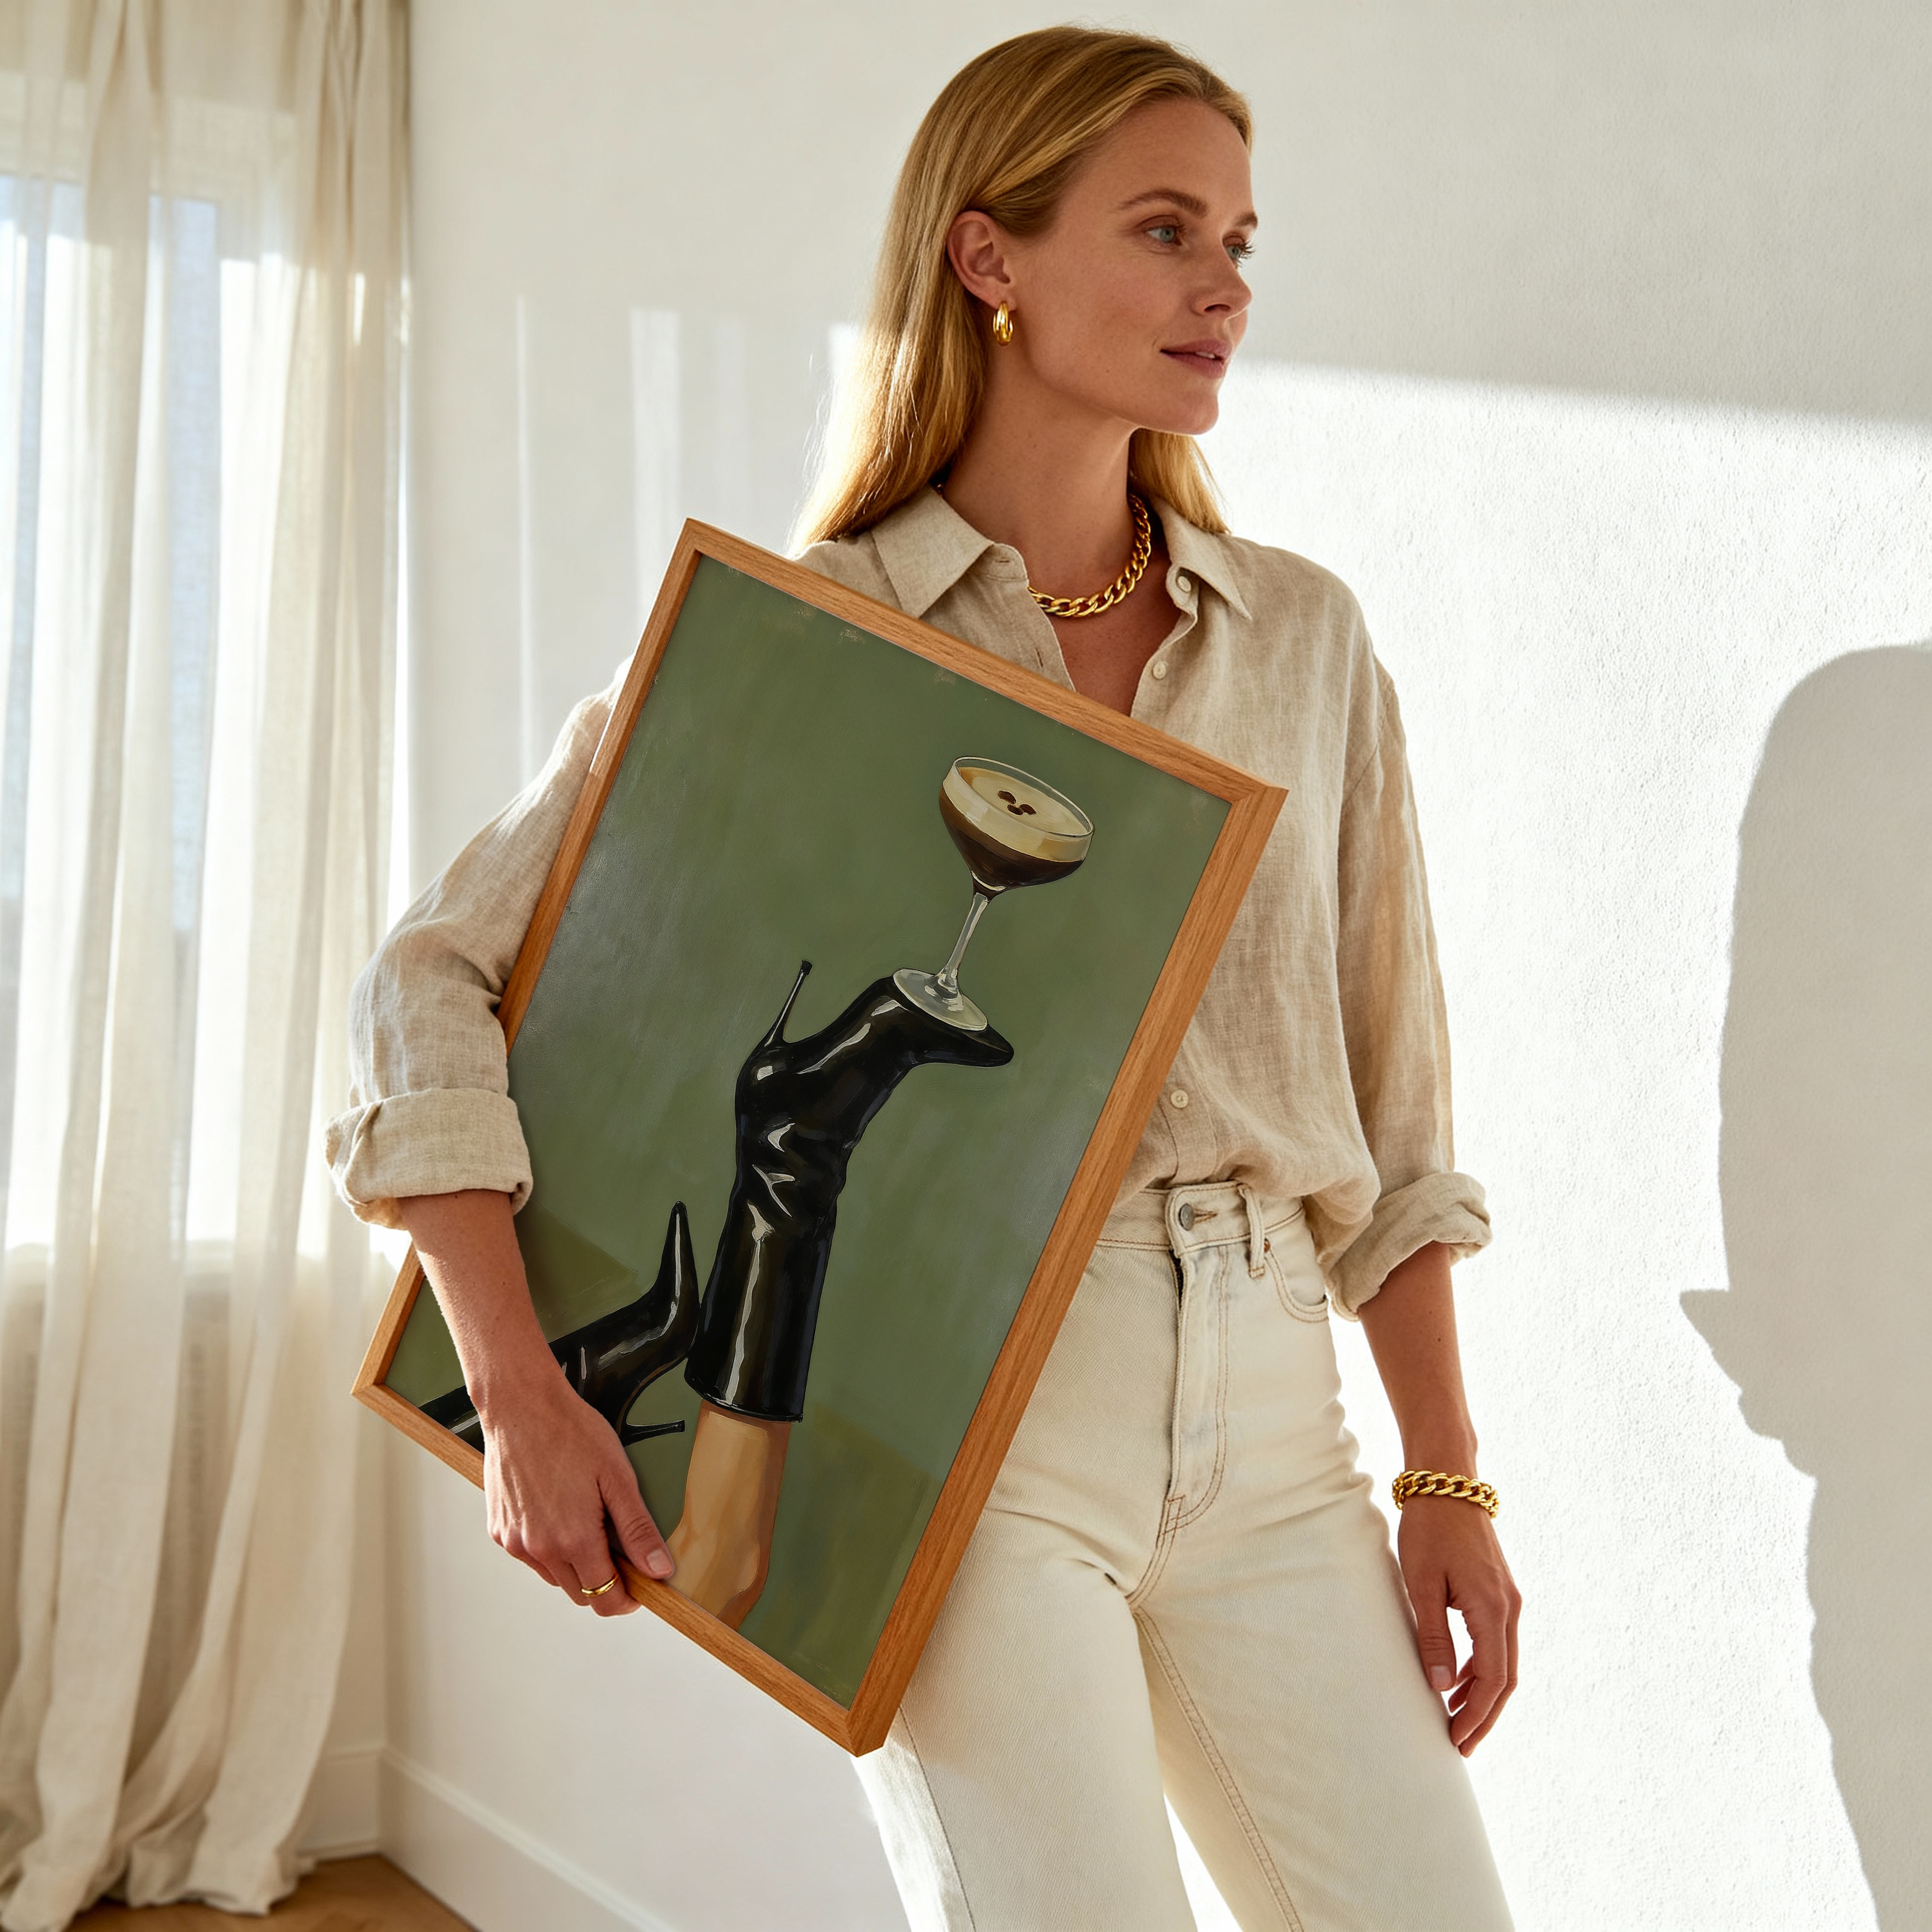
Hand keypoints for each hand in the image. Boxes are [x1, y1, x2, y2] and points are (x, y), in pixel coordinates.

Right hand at [478, 1363, 675, 1617]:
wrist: (520, 1405)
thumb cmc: (570, 1432)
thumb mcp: (617, 1477)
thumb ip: (638, 1529)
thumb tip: (659, 1569)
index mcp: (573, 1541)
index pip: (605, 1599)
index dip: (628, 1599)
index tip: (640, 1584)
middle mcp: (539, 1549)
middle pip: (580, 1594)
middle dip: (605, 1581)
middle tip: (619, 1547)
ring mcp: (515, 1542)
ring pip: (555, 1577)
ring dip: (576, 1565)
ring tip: (588, 1521)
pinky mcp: (499, 1531)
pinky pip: (531, 1556)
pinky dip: (549, 1548)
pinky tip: (559, 1513)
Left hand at [1397, 1495, 1520, 1753]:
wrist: (1447, 1483)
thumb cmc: (1429, 1530)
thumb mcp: (1421, 1584)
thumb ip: (1433, 1636)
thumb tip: (1441, 1687)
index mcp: (1492, 1608)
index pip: (1492, 1679)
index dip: (1476, 1714)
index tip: (1457, 1740)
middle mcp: (1510, 1608)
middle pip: (1506, 1678)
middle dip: (1484, 1715)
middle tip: (1461, 1744)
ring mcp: (1509, 1599)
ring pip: (1505, 1662)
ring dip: (1485, 1695)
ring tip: (1457, 1720)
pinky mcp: (1500, 1592)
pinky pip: (1499, 1642)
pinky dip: (1484, 1669)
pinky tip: (1460, 1680)